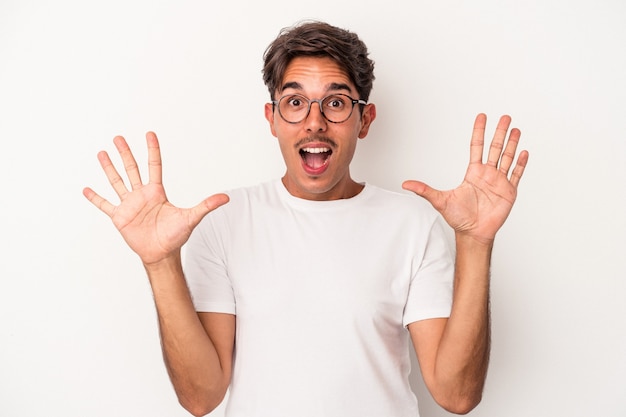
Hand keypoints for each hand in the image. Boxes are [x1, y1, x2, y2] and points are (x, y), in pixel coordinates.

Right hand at [83, 132, 228, 264]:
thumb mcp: (191, 217)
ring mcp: (129, 205)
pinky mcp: (119, 218)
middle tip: (118, 138)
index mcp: (157, 192)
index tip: (149, 133)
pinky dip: (96, 198)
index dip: (153, 150)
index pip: (154, 165)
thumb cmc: (176, 236)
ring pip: (117, 182)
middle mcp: (142, 195)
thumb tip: (226, 197)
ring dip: (109, 168)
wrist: (162, 254)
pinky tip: (86, 189)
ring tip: (102, 153)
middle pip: (132, 169)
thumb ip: (206, 205)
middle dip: (125, 153)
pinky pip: (105, 205)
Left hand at [402, 114, 528, 242]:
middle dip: (499, 132)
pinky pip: (516, 175)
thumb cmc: (458, 218)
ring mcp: (499, 182)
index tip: (482, 116)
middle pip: (495, 148)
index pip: (476, 147)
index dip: (479, 131)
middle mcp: (487, 174)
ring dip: (512, 144)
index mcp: (473, 173)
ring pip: (507, 158)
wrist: (473, 233)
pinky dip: (520, 164)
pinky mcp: (509, 192)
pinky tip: (523, 152)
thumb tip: (405, 184)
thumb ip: (424, 190)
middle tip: (504, 117)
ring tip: (515, 129)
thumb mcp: (440, 201)